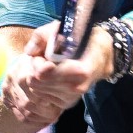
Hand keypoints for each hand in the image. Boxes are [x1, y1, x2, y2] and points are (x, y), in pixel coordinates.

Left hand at [0, 21, 114, 125]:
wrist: (102, 54)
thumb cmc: (83, 38)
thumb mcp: (64, 27)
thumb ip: (43, 35)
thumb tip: (29, 51)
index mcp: (81, 69)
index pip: (45, 73)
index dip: (38, 62)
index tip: (41, 53)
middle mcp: (77, 87)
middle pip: (38, 84)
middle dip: (35, 70)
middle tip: (42, 58)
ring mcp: (72, 98)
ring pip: (37, 91)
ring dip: (37, 78)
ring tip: (48, 65)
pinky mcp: (66, 104)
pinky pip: (42, 98)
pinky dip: (41, 86)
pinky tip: (51, 75)